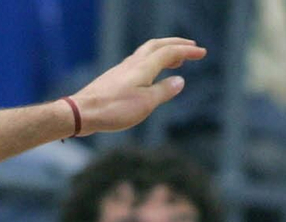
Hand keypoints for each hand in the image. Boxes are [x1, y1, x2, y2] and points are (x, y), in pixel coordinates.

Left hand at [69, 37, 204, 135]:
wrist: (83, 112)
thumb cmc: (114, 109)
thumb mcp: (145, 104)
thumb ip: (164, 91)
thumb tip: (180, 81)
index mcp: (143, 67)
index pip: (169, 52)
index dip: (186, 50)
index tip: (202, 52)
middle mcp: (133, 64)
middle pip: (157, 45)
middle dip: (176, 44)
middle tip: (191, 47)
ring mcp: (122, 69)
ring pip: (147, 53)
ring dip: (164, 52)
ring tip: (176, 59)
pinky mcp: (115, 78)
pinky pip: (138, 62)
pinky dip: (152, 61)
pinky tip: (152, 73)